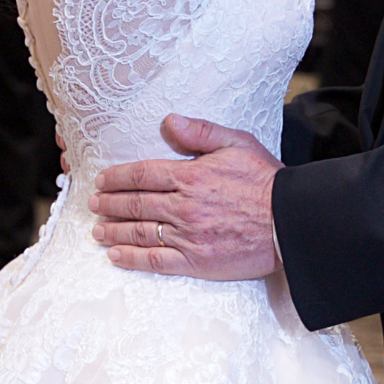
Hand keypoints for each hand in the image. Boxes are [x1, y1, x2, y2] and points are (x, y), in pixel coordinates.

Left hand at [92, 116, 281, 277]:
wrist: (290, 222)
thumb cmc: (266, 181)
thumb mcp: (237, 144)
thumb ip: (201, 132)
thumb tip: (170, 121)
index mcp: (191, 176)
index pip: (142, 175)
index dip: (117, 178)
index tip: (102, 180)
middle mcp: (184, 206)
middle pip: (135, 204)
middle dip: (109, 204)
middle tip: (93, 204)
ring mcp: (188, 236)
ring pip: (140, 233)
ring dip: (113, 231)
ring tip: (97, 230)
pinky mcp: (196, 262)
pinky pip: (155, 261)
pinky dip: (132, 259)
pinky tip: (116, 256)